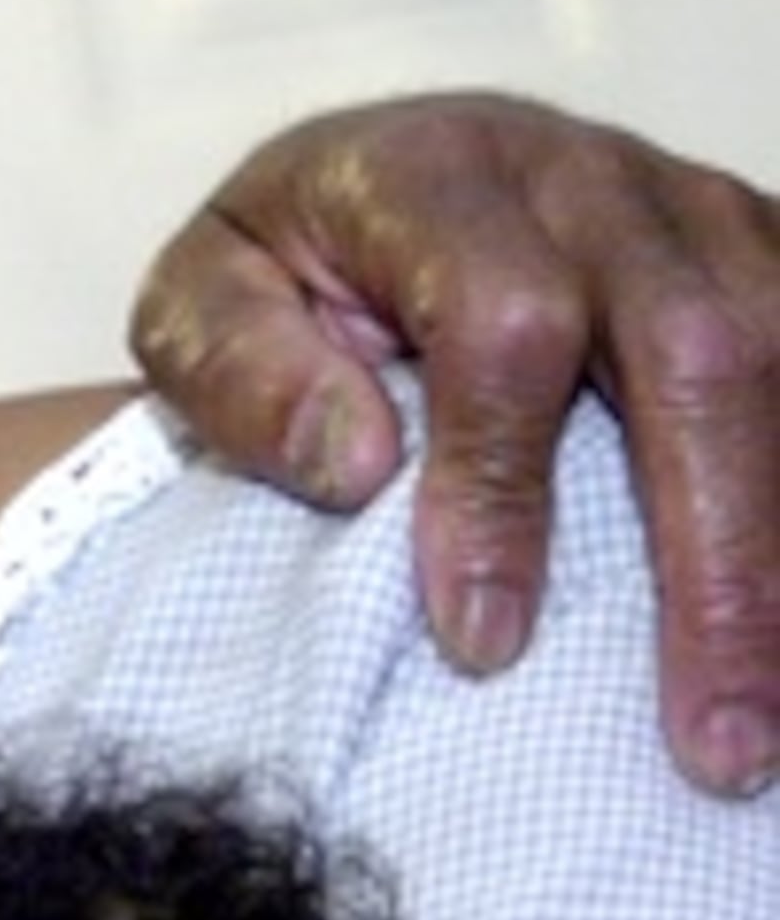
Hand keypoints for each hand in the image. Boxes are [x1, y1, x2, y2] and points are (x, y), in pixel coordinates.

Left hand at [131, 91, 779, 795]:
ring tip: (758, 727)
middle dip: (715, 560)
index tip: (479, 641)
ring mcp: (698, 213)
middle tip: (710, 740)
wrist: (369, 187)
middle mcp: (594, 182)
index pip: (507, 327)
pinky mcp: (758, 254)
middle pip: (699, 352)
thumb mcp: (196, 305)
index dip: (502, 489)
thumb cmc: (279, 274)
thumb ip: (242, 374)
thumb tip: (355, 466)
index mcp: (442, 179)